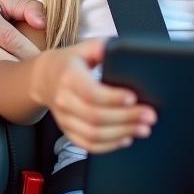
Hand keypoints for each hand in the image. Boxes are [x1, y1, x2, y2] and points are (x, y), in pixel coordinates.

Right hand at [31, 39, 155, 153]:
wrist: (43, 78)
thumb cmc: (69, 62)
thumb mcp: (83, 48)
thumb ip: (102, 47)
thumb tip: (123, 48)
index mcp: (68, 77)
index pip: (91, 92)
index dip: (113, 98)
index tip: (134, 98)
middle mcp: (64, 99)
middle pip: (95, 116)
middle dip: (126, 118)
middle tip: (149, 116)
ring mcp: (64, 118)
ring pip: (93, 134)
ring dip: (121, 134)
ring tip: (143, 129)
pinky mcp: (67, 130)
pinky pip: (88, 144)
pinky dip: (109, 146)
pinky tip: (126, 139)